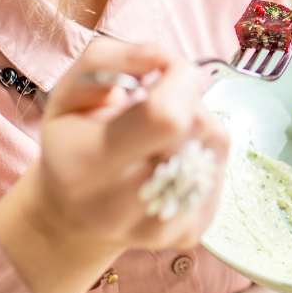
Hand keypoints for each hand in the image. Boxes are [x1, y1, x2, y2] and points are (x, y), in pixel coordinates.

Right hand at [0, 38, 228, 292]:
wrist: (72, 214)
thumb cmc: (72, 140)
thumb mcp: (69, 89)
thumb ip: (111, 59)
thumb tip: (168, 58)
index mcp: (88, 164)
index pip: (165, 117)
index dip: (179, 79)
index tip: (164, 70)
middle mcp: (123, 206)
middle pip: (197, 127)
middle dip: (187, 97)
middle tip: (159, 101)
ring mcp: (161, 228)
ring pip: (216, 144)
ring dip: (198, 122)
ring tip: (163, 132)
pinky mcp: (190, 234)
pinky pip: (222, 169)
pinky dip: (204, 151)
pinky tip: (174, 156)